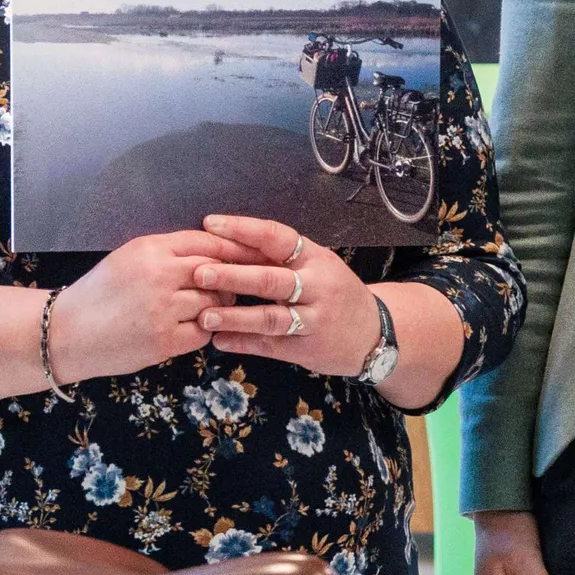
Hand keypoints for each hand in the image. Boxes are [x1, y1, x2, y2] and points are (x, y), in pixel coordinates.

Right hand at [44, 229, 233, 382]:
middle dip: (233, 279)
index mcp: (149, 248)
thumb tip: (214, 251)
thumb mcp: (128, 258)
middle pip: (217, 272)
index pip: (207, 243)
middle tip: (240, 284)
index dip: (235, 249)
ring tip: (214, 306)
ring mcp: (163, 310)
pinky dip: (206, 329)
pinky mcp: (164, 340)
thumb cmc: (98, 294)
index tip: (254, 254)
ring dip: (220, 306)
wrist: (66, 332)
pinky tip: (197, 326)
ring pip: (214, 302)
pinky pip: (204, 332)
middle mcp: (159, 275)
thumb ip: (167, 252)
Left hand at [185, 216, 385, 376]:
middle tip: (199, 272)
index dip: (243, 230)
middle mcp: (317, 287)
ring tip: (204, 317)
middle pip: (271, 279)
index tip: (210, 225)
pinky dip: (243, 344)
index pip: (277, 238)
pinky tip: (219, 342)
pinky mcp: (308, 350)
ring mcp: (314, 320)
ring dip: (235, 317)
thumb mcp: (316, 267)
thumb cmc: (335, 293)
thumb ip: (277, 258)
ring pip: (270, 317)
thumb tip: (224, 242)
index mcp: (315, 259)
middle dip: (233, 275)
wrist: (374, 334)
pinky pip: (271, 346)